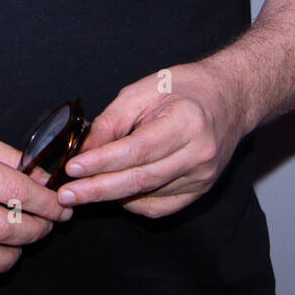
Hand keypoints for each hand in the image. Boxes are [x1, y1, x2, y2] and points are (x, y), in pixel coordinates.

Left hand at [56, 62, 247, 217]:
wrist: (229, 98)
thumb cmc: (185, 87)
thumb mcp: (143, 90)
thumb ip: (112, 121)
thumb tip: (83, 149)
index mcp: (187, 122)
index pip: (137, 151)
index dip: (102, 162)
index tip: (72, 168)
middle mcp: (199, 154)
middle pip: (140, 180)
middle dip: (98, 189)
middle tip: (66, 194)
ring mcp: (202, 177)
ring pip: (147, 197)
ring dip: (111, 196)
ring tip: (83, 191)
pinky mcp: (200, 191)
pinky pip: (160, 207)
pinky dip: (133, 203)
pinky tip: (116, 191)